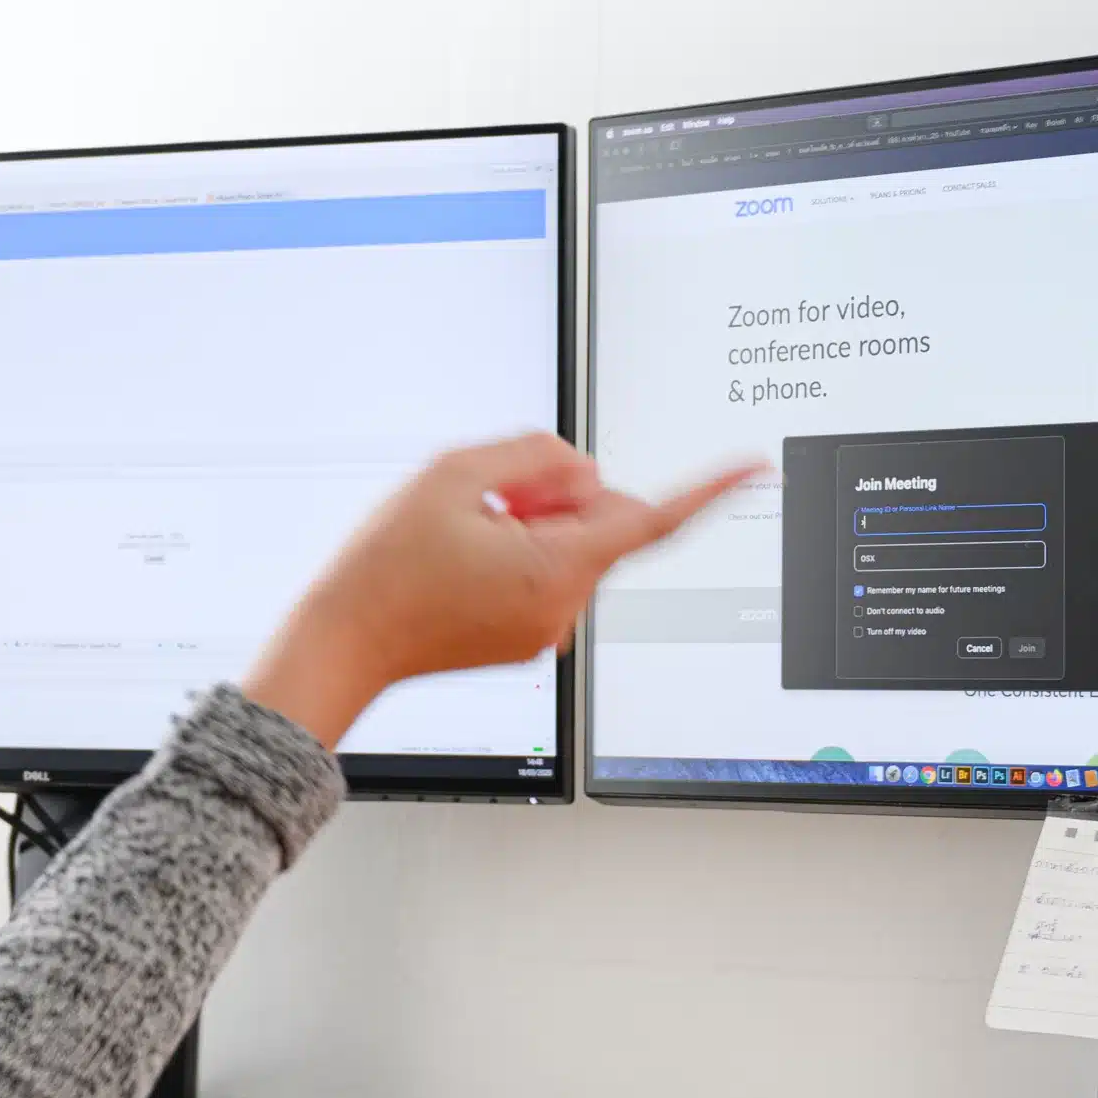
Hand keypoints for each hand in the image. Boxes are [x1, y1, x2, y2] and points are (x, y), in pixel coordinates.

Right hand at [244, 434, 759, 747]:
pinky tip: (462, 558)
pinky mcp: (526, 637)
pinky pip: (545, 573)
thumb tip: (579, 470)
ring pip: (569, 544)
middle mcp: (564, 607)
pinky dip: (516, 551)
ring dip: (529, 523)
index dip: (709, 487)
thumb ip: (534, 454)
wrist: (343, 643)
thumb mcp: (454, 473)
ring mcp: (546, 628)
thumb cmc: (385, 568)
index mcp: (558, 569)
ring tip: (462, 534)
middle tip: (487, 497)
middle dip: (556, 493)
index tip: (754, 466)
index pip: (653, 519)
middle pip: (600, 519)